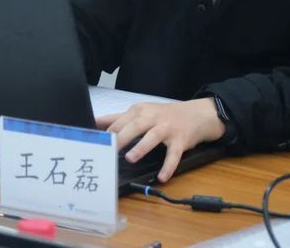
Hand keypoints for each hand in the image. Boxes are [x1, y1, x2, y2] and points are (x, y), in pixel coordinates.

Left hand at [97, 98, 225, 182]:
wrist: (196, 114)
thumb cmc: (163, 115)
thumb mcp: (140, 112)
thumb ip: (117, 118)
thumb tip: (94, 123)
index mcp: (140, 111)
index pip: (121, 121)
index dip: (108, 133)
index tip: (96, 144)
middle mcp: (153, 118)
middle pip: (135, 126)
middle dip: (121, 137)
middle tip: (108, 150)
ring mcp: (167, 128)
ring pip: (153, 137)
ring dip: (142, 147)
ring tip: (130, 158)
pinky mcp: (180, 140)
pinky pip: (174, 154)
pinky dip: (168, 166)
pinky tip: (162, 177)